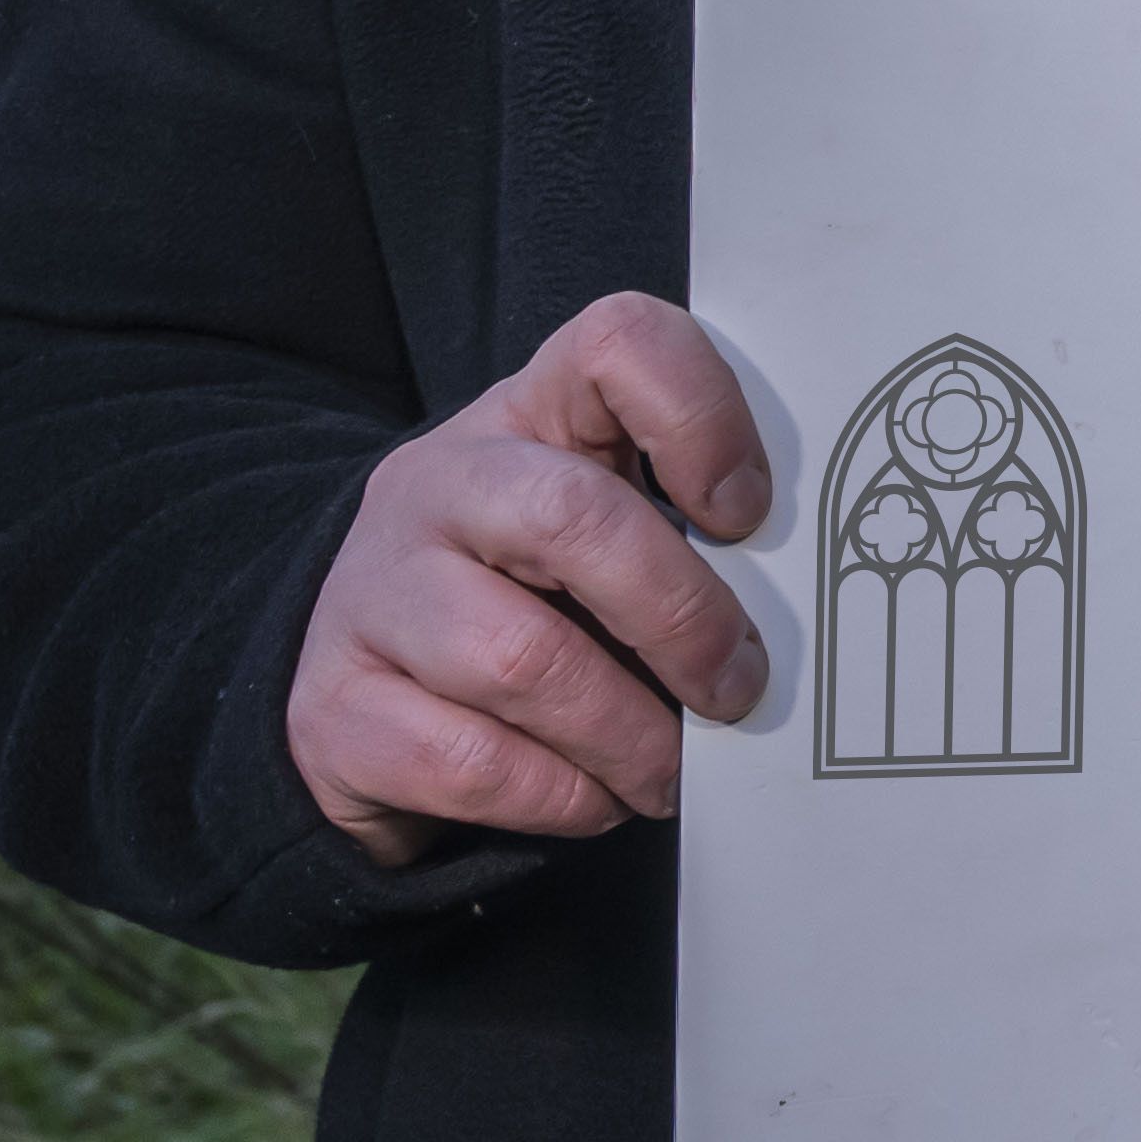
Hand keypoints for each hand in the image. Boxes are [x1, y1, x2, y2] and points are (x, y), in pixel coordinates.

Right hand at [286, 291, 776, 858]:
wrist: (359, 676)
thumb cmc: (534, 590)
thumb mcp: (609, 523)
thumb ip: (690, 531)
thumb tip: (807, 605)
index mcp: (533, 412)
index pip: (618, 343)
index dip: (699, 416)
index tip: (750, 513)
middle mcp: (440, 483)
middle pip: (572, 519)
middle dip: (682, 619)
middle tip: (739, 689)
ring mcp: (371, 593)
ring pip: (520, 661)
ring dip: (628, 736)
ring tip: (672, 770)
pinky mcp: (333, 710)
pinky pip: (469, 764)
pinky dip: (559, 796)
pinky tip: (594, 798)